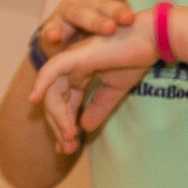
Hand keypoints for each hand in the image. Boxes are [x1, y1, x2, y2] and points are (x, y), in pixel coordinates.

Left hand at [30, 24, 156, 150]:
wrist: (152, 39)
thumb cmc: (137, 58)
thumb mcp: (116, 90)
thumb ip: (99, 107)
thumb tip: (84, 127)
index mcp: (80, 73)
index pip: (64, 103)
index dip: (64, 125)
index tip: (69, 147)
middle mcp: (70, 66)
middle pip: (54, 101)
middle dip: (58, 126)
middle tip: (67, 148)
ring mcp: (71, 60)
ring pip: (52, 92)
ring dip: (56, 116)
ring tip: (67, 136)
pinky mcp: (76, 55)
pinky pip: (52, 70)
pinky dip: (41, 83)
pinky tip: (34, 99)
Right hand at [47, 0, 154, 48]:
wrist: (59, 37)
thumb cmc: (95, 22)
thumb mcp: (111, 12)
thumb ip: (129, 10)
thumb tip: (163, 13)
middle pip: (100, 0)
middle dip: (115, 8)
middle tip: (129, 18)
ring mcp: (66, 10)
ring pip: (79, 13)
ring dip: (94, 21)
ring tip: (108, 29)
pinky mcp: (52, 26)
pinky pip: (52, 29)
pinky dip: (53, 32)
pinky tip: (55, 37)